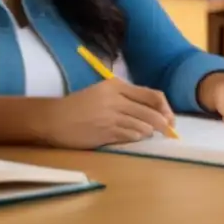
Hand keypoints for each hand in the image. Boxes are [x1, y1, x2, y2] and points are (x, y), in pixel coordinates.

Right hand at [40, 78, 175, 148]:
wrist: (54, 119)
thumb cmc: (78, 106)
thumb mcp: (101, 93)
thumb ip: (125, 98)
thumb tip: (153, 111)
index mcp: (115, 85)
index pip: (152, 95)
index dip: (165, 108)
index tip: (169, 117)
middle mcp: (116, 99)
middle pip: (152, 113)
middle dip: (163, 124)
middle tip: (167, 131)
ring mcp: (112, 117)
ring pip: (144, 127)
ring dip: (148, 133)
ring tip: (145, 134)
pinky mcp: (108, 132)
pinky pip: (132, 137)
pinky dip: (136, 138)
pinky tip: (132, 137)